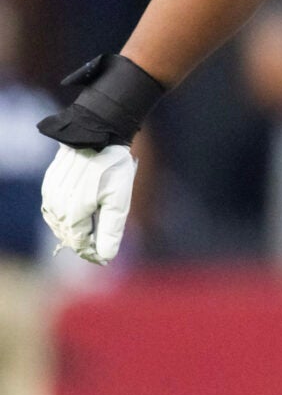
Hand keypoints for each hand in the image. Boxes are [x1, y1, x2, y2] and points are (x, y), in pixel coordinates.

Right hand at [42, 144, 136, 264]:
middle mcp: (57, 207)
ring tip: (90, 230)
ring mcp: (50, 195)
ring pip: (58, 224)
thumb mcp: (119, 201)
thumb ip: (111, 230)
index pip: (79, 244)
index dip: (91, 253)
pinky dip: (64, 217)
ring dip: (73, 230)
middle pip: (67, 236)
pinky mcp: (48, 186)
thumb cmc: (112, 169)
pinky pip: (53, 210)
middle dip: (83, 243)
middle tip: (100, 246)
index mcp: (74, 213)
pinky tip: (78, 215)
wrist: (96, 136)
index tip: (103, 258)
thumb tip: (105, 256)